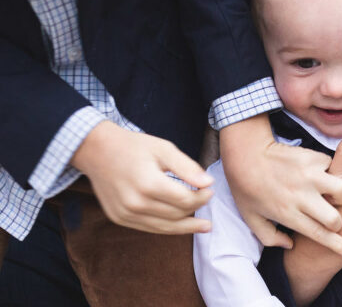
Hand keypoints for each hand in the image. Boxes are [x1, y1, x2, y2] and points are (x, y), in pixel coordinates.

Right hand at [71, 120, 213, 233]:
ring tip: (205, 226)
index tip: (211, 189)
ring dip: (186, 227)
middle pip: (176, 214)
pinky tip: (181, 225)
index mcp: (148, 184)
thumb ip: (187, 168)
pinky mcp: (119, 218)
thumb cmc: (134, 147)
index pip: (185, 200)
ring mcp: (125, 214)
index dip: (202, 197)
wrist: (97, 151)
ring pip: (164, 227)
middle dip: (196, 208)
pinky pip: (149, 228)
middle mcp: (135, 203)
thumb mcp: (164, 149)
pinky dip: (167, 227)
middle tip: (207, 199)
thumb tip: (209, 184)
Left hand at [219, 114, 341, 255]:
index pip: (318, 234)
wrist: (246, 155)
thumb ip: (270, 238)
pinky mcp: (311, 158)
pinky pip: (331, 166)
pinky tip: (317, 172)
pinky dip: (328, 170)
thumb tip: (290, 245)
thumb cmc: (247, 189)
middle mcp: (300, 197)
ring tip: (329, 191)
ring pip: (340, 189)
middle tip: (331, 215)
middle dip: (337, 220)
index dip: (336, 245)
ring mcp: (308, 176)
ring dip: (339, 193)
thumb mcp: (252, 219)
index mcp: (287, 214)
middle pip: (334, 218)